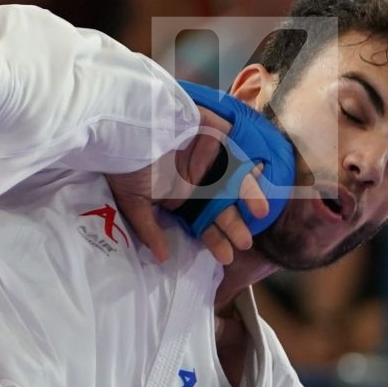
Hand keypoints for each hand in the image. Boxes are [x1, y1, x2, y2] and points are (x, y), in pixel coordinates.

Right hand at [105, 106, 267, 263]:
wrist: (127, 128)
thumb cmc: (127, 165)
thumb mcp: (134, 201)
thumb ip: (149, 229)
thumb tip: (161, 258)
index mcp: (181, 197)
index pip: (203, 222)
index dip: (214, 239)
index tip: (224, 257)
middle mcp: (198, 181)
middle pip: (222, 206)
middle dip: (233, 224)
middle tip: (243, 242)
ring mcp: (209, 159)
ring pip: (234, 181)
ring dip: (248, 197)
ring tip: (260, 212)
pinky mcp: (218, 137)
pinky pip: (238, 152)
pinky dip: (249, 163)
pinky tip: (260, 176)